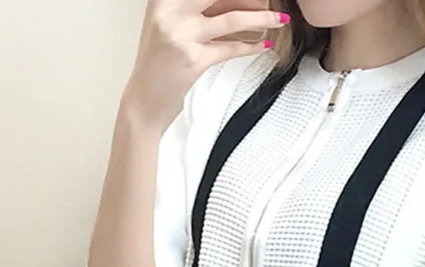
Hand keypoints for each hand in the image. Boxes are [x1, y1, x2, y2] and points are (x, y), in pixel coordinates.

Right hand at [122, 0, 286, 128]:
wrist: (144, 100)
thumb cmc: (159, 65)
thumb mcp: (171, 27)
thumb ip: (197, 11)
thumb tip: (235, 4)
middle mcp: (170, 11)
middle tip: (269, 2)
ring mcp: (181, 34)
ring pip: (232, 19)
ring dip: (261, 18)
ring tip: (280, 20)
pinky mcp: (193, 59)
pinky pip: (230, 48)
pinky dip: (250, 46)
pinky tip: (263, 45)